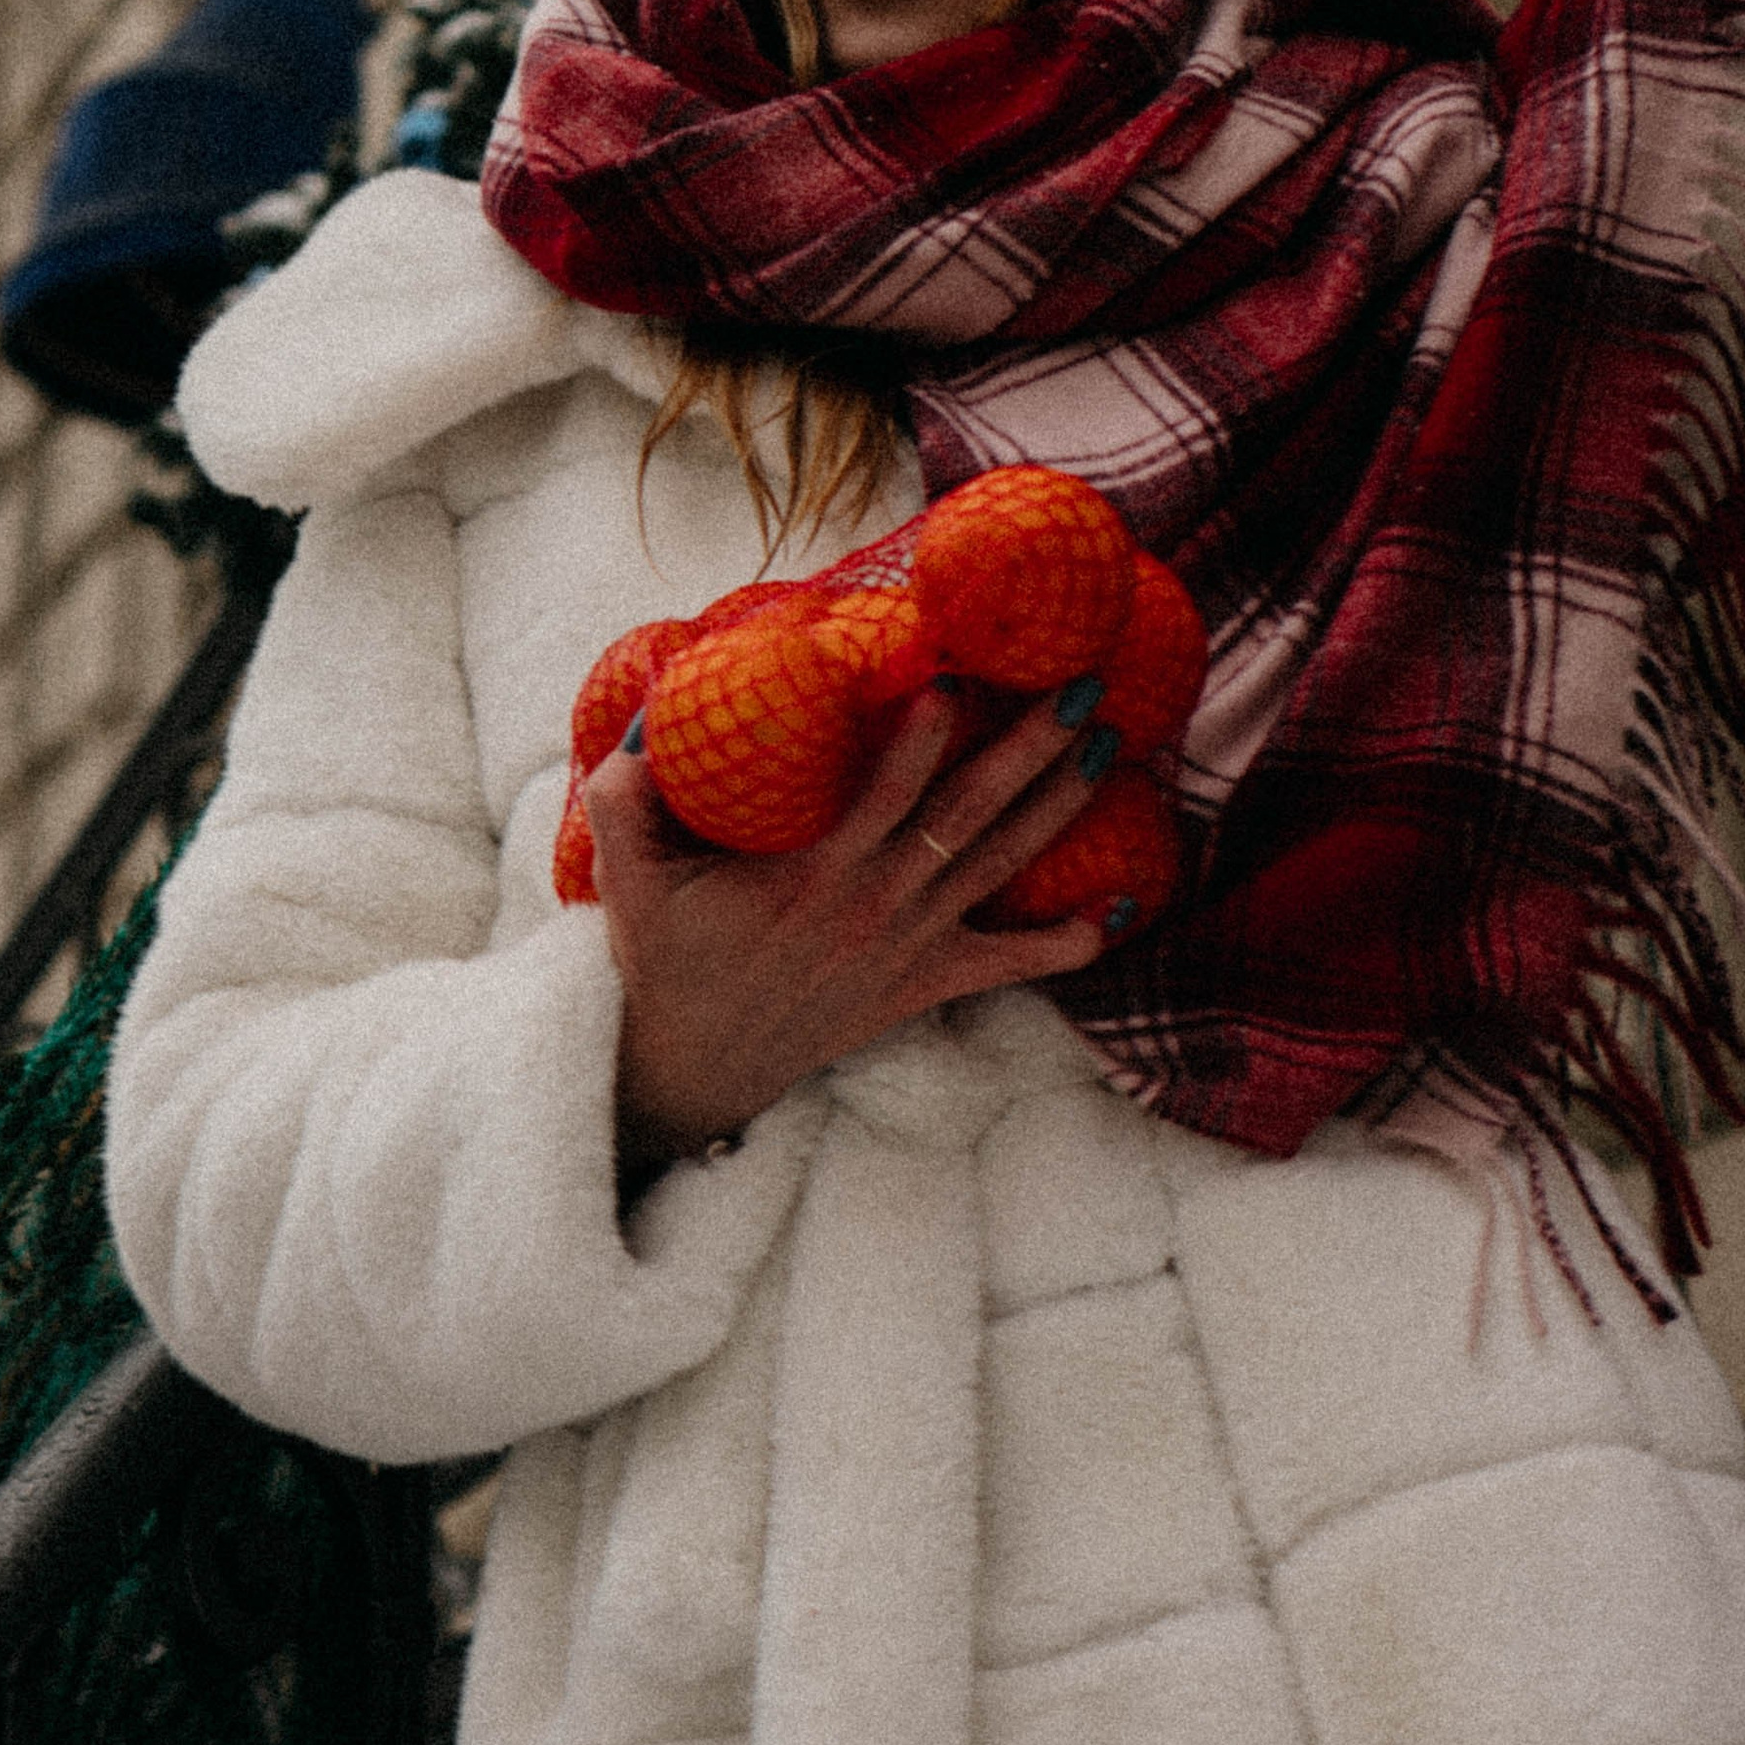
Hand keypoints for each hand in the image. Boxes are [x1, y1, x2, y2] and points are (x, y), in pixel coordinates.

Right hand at [585, 685, 1115, 1171]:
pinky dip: (1064, 944)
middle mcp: (874, 905)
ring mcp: (907, 945)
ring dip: (1057, 807)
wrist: (698, 1063)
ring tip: (1106, 750)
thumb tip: (643, 726)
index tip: (958, 680)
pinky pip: (1007, 964)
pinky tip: (1118, 912)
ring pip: (996, 866)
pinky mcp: (924, 983)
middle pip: (967, 816)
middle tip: (1081, 690)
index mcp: (811, 873)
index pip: (882, 796)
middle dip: (1029, 750)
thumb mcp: (627, 877)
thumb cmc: (669, 956)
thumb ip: (625, 799)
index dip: (922, 740)